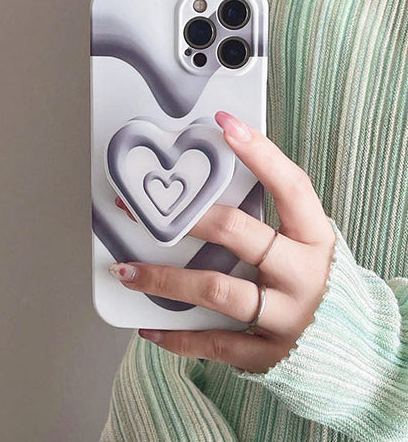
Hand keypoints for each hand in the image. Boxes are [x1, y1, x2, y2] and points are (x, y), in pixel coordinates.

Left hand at [108, 110, 335, 373]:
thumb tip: (208, 189)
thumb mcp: (304, 245)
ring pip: (218, 289)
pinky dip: (178, 337)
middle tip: (138, 210)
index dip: (260, 153)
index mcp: (315, 238)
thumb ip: (270, 221)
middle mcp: (303, 274)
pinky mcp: (270, 354)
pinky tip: (148, 326)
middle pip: (238, 233)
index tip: (225, 125)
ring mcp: (288, 317)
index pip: (290, 186)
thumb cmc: (315, 281)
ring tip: (126, 271)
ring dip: (165, 279)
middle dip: (184, 217)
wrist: (351, 345)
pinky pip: (216, 344)